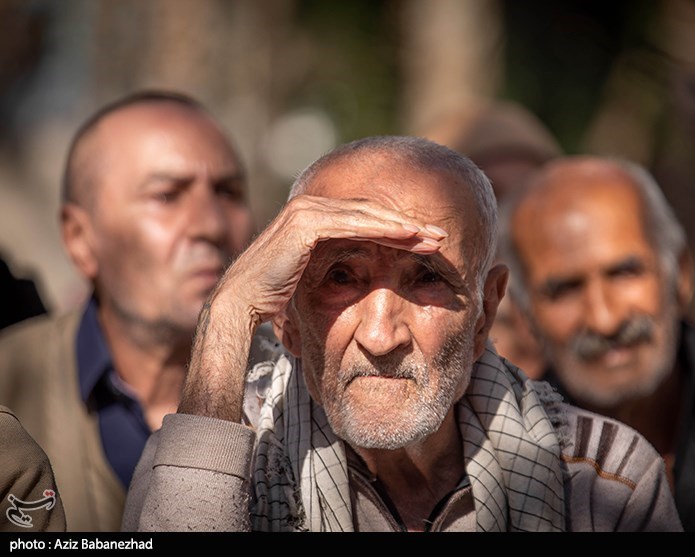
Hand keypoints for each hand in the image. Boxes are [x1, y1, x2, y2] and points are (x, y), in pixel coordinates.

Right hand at [179, 194, 447, 420]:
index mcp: (314, 218)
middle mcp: (311, 207)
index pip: (366, 219)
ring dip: (405, 226)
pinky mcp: (306, 223)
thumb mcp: (313, 279)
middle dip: (409, 225)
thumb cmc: (275, 300)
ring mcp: (308, 211)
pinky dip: (385, 229)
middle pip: (372, 213)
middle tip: (442, 236)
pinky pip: (356, 224)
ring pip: (369, 215)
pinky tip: (411, 237)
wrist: (241, 304)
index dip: (398, 230)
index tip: (428, 243)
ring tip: (435, 237)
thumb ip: (334, 267)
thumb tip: (356, 279)